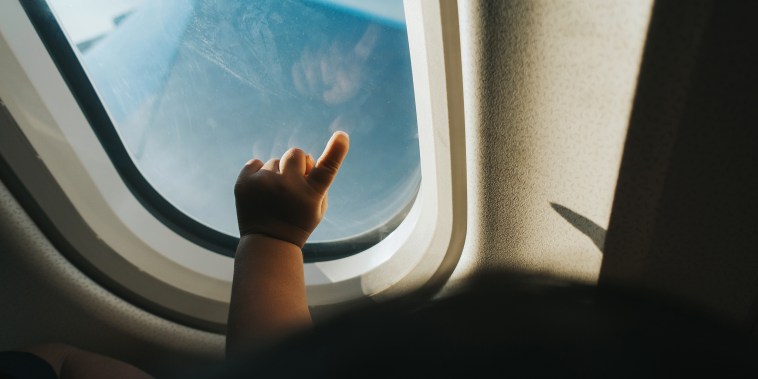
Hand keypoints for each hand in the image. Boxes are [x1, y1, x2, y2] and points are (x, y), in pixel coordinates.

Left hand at [234, 131, 349, 247]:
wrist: (268, 243)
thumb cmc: (299, 222)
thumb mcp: (318, 207)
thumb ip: (317, 181)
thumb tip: (305, 159)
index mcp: (311, 193)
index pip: (327, 167)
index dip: (337, 150)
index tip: (341, 136)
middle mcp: (288, 186)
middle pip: (296, 153)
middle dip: (297, 165)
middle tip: (293, 185)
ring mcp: (264, 183)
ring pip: (275, 161)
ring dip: (277, 174)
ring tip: (274, 196)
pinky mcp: (244, 183)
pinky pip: (255, 163)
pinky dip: (258, 174)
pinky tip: (260, 191)